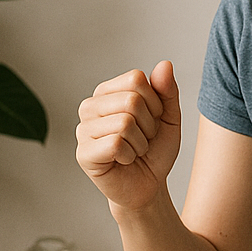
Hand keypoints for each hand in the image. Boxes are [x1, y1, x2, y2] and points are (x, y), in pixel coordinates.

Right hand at [76, 60, 180, 210]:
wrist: (148, 186)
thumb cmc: (154, 150)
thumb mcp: (168, 117)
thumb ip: (167, 91)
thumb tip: (164, 64)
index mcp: (107, 92)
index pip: (136, 79)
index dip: (155, 103)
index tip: (151, 120)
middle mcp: (90, 106)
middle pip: (131, 100)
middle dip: (148, 125)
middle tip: (142, 140)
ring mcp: (82, 129)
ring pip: (125, 122)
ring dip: (140, 142)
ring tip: (133, 151)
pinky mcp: (83, 153)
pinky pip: (116, 143)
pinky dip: (129, 155)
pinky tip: (123, 161)